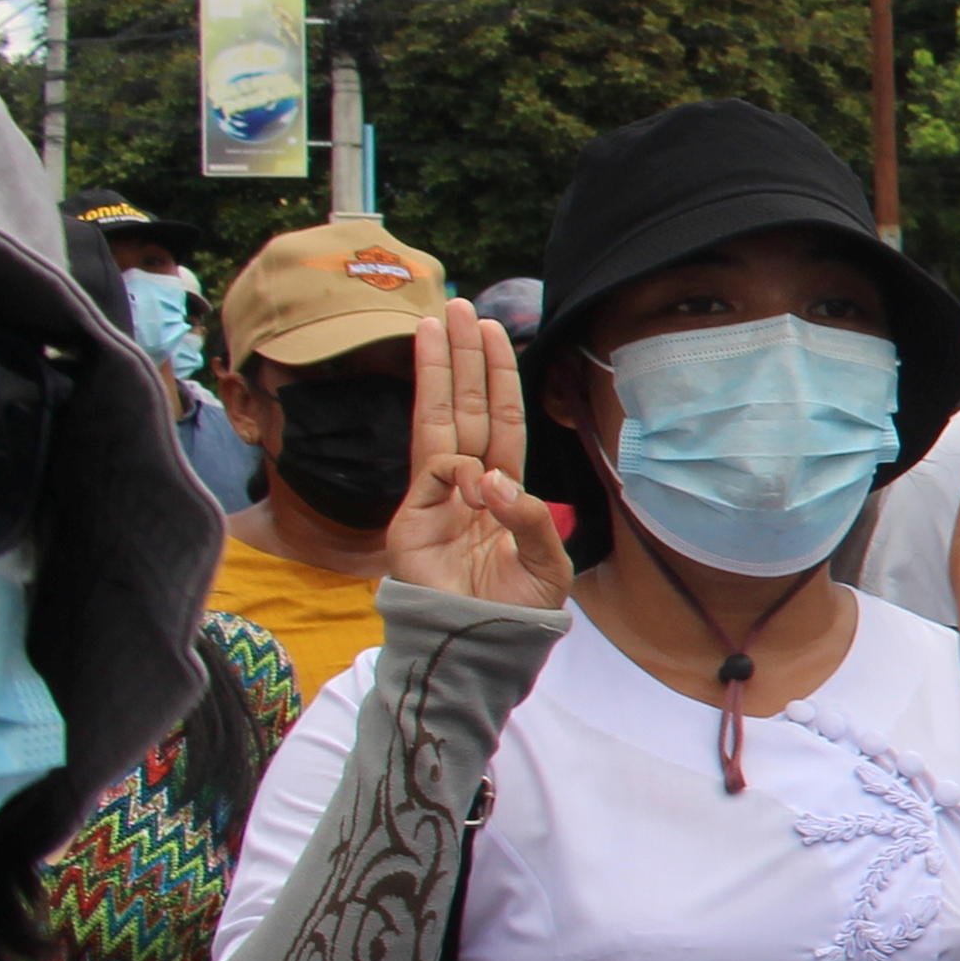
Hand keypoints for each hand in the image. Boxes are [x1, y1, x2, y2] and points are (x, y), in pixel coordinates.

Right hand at [387, 299, 568, 606]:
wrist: (475, 651)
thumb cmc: (512, 612)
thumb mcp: (547, 567)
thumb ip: (533, 521)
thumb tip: (493, 480)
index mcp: (501, 490)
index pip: (499, 421)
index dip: (495, 378)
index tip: (489, 333)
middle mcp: (467, 485)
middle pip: (464, 408)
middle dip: (461, 358)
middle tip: (455, 309)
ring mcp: (435, 498)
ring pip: (438, 423)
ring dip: (437, 374)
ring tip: (433, 326)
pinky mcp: (412, 519)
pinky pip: (435, 475)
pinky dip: (456, 469)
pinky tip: (473, 478)